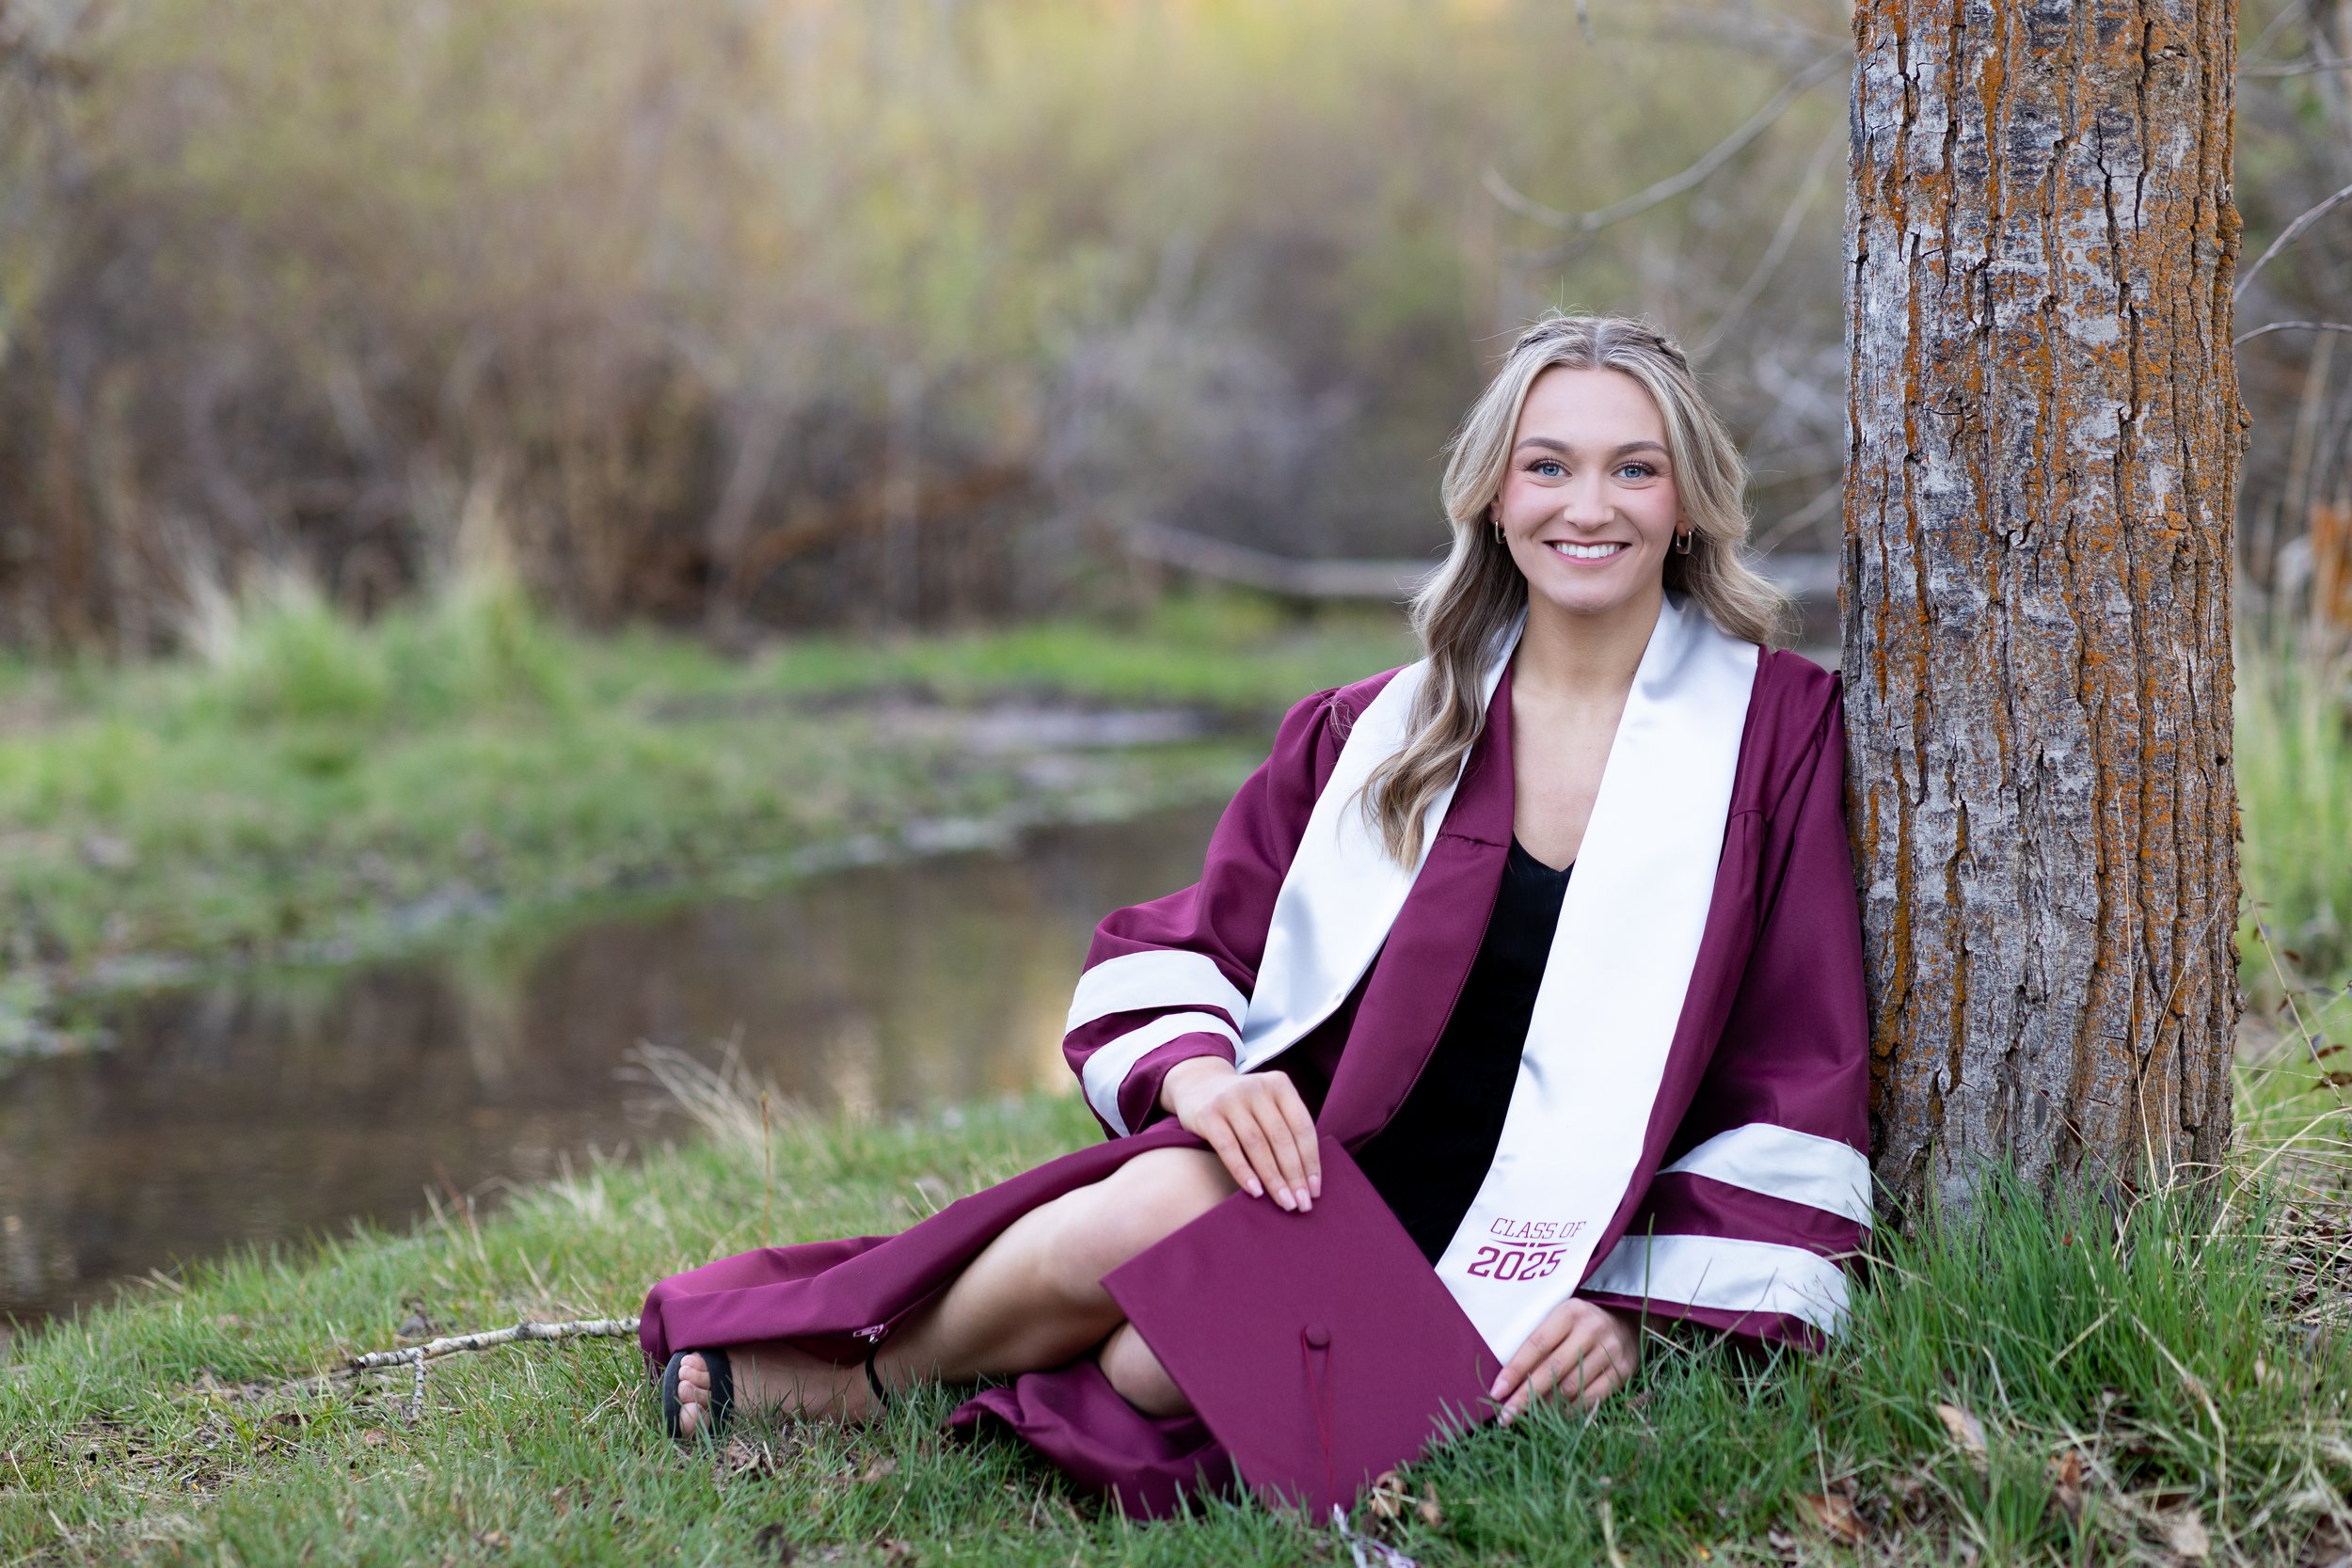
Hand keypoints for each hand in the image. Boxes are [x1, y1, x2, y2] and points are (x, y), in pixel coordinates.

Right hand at [1159, 1057, 1322, 1211]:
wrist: (1197, 1084)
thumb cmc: (1244, 1105)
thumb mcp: (1269, 1104)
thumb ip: (1287, 1129)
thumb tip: (1309, 1179)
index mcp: (1279, 1084)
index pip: (1302, 1126)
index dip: (1311, 1161)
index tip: (1315, 1190)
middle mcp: (1257, 1088)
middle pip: (1281, 1138)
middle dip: (1294, 1175)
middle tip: (1301, 1204)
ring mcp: (1230, 1099)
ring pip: (1257, 1145)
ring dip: (1273, 1178)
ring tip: (1284, 1202)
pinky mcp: (1208, 1114)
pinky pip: (1228, 1148)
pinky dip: (1243, 1172)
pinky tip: (1255, 1192)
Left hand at [1489, 1299, 1638, 1421]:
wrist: (1626, 1321)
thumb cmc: (1579, 1322)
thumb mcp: (1559, 1319)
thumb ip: (1539, 1342)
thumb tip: (1508, 1379)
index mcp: (1569, 1312)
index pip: (1536, 1344)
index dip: (1515, 1370)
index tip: (1496, 1391)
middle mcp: (1591, 1329)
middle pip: (1552, 1369)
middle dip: (1526, 1395)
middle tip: (1505, 1416)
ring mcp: (1610, 1350)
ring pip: (1572, 1386)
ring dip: (1546, 1406)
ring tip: (1526, 1418)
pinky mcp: (1624, 1371)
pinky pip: (1593, 1397)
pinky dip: (1571, 1410)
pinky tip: (1554, 1417)